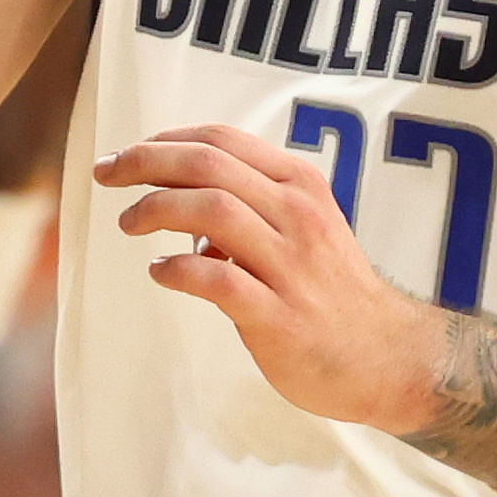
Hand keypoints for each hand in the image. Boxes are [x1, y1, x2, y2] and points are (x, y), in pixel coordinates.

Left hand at [93, 125, 496, 473]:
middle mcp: (297, 215)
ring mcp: (290, 265)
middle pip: (208, 166)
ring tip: (127, 223)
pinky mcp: (279, 317)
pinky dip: (178, 270)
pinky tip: (159, 272)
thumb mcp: (305, 228)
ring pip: (212, 211)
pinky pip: (218, 280)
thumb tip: (184, 201)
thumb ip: (253, 206)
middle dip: (145, 163)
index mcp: (300, 186)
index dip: (165, 139)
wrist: (389, 357)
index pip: (222, 140)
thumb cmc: (335, 293)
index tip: (129, 153)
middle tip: (107, 175)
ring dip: (156, 209)